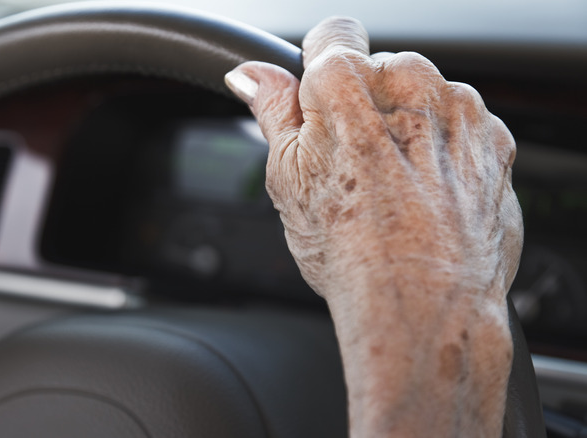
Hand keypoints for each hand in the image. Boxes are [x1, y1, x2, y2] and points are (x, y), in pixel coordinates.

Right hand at [226, 17, 521, 436]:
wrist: (422, 306)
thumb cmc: (349, 250)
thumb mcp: (286, 178)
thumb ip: (271, 110)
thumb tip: (249, 76)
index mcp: (348, 82)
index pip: (332, 34)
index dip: (320, 71)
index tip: (320, 101)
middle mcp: (411, 82)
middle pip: (381, 70)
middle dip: (366, 105)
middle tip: (353, 165)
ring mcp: (459, 110)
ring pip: (424, 98)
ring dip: (409, 127)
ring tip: (392, 188)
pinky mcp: (495, 140)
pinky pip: (462, 127)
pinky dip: (446, 151)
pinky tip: (426, 195)